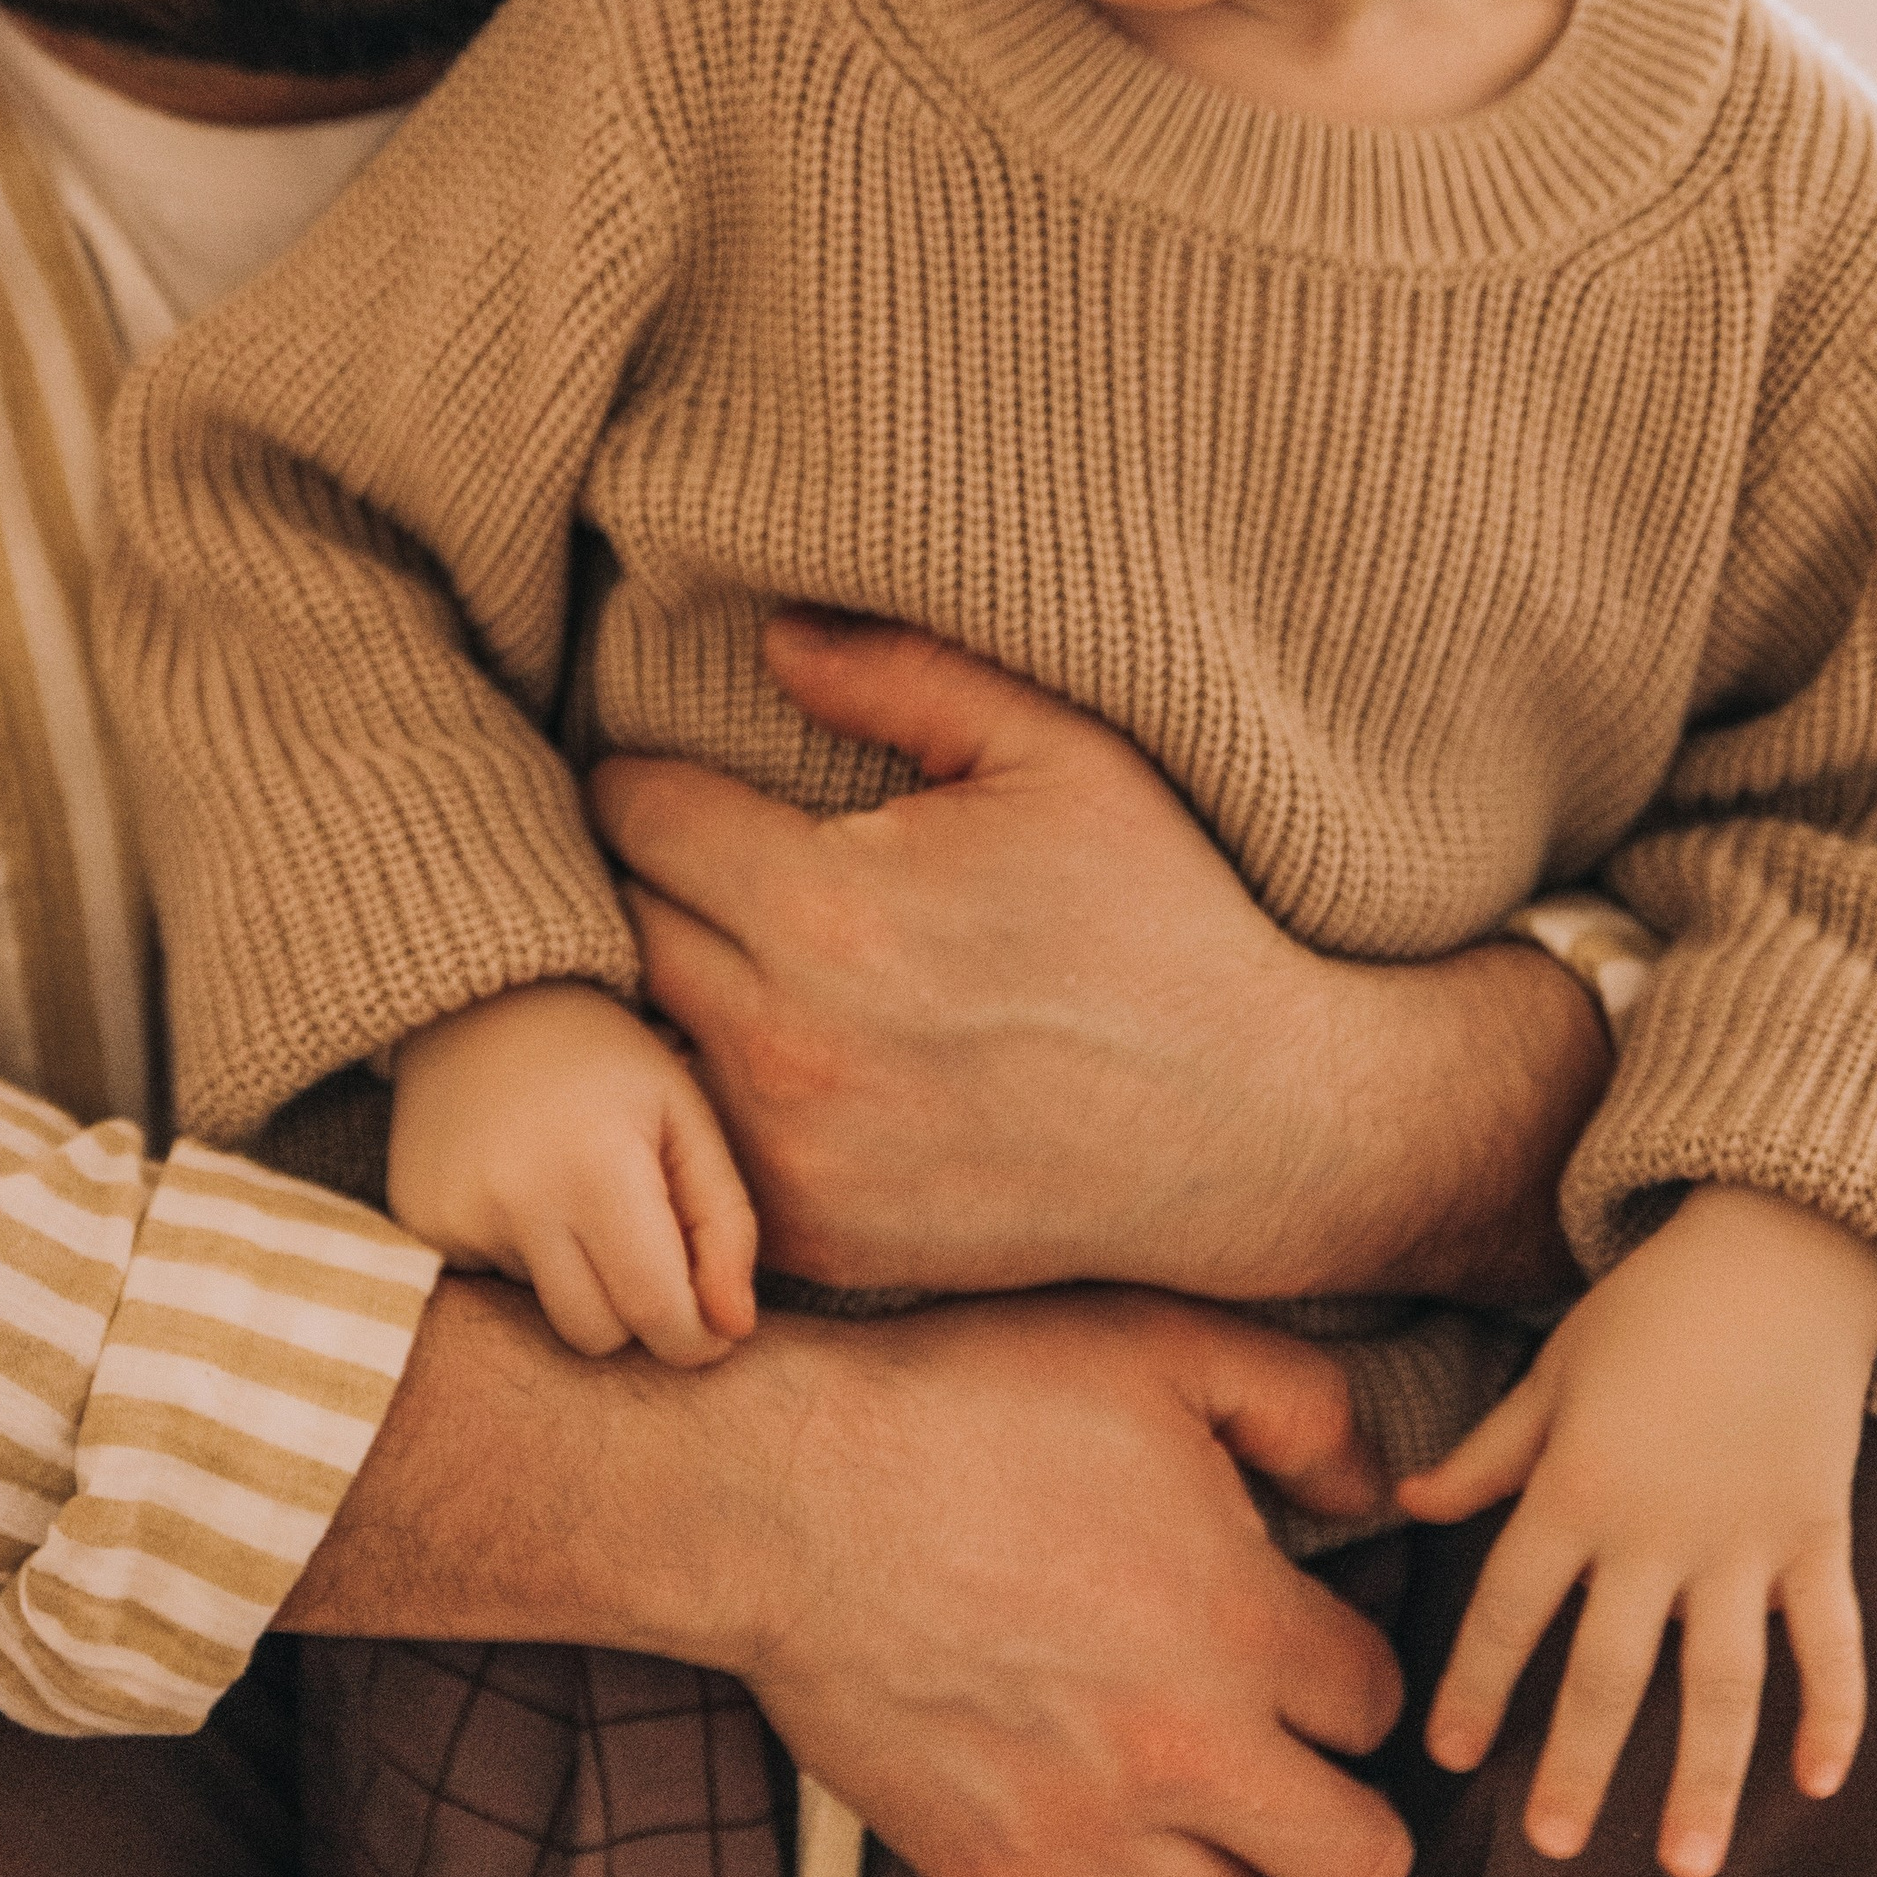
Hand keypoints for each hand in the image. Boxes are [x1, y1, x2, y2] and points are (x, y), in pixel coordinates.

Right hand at [284, 1274, 1411, 1876]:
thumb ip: (1300, 1402)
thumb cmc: (970, 1401)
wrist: (788, 1491)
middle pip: (1362, 1861)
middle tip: (1276, 1741)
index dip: (1342, 1660)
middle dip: (1340, 1802)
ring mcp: (1093, 1837)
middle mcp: (1192, 1753)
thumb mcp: (1155, 1343)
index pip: (1379, 1699)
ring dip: (1213, 1850)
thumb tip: (1371, 1494)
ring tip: (1159, 1772)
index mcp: (1245, 1623)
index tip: (1291, 1632)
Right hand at [388, 982, 756, 1367]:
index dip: (695, 1339)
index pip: (654, 1311)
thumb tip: (735, 1329)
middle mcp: (516, 1200)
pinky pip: (492, 1288)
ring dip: (579, 1286)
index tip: (713, 1328)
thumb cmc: (609, 1063)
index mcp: (598, 1167)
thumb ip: (726, 1226)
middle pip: (596, 1334)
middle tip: (646, 1250)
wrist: (486, 1005)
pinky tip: (524, 1194)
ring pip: (545, 1316)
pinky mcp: (420, 1225)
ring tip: (577, 1203)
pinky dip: (524, 1261)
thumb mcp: (687, 1120)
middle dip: (636, 1314)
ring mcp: (457, 1216)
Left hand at [594, 611, 1602, 1305]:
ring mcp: (792, 1154)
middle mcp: (784, 1040)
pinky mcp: (816, 1239)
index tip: (671, 778)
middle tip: (681, 862)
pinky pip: (694, 1152)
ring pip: (637, 1047)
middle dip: (635, 882)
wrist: (1261, 1129)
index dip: (643, 779)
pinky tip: (758, 1063)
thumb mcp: (1061, 755)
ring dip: (654, 999)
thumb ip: (904, 676)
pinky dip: (702, 1106)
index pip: (635, 812)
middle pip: (615, 926)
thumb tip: (772, 637)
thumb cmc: (1167, 920)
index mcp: (826, 903)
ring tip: (701, 955)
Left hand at [1397, 1183, 1876, 1876]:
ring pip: (1722, 1687)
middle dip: (1577, 1764)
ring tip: (1682, 1863)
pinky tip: (1819, 1782)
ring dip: (1703, 1779)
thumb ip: (1488, 1453)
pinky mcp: (1819, 1537)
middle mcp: (1656, 1530)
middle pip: (1607, 1672)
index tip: (1446, 1756)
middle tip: (1551, 1845)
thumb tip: (1406, 1501)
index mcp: (1575, 1487)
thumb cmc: (1650, 1308)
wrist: (1778, 1252)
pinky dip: (1833, 1712)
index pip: (1506, 1608)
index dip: (1473, 1683)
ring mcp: (1746, 1542)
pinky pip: (1831, 1643)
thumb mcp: (1553, 1372)